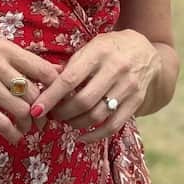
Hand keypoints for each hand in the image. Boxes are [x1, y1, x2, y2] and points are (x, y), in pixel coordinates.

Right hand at [0, 40, 59, 144]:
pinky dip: (14, 134)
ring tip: (27, 128)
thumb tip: (54, 73)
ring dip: (29, 125)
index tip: (56, 100)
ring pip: (22, 111)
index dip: (56, 89)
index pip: (44, 70)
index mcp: (4, 48)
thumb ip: (19, 61)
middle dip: (43, 112)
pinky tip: (14, 137)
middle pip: (35, 94)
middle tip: (42, 121)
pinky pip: (2, 124)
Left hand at [29, 29, 160, 142]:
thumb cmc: (110, 48)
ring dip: (76, 123)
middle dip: (62, 113)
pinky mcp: (136, 102)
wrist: (146, 51)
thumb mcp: (92, 46)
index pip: (70, 79)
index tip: (36, 109)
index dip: (51, 96)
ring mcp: (128, 87)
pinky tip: (82, 137)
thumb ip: (72, 64)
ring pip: (97, 115)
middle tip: (52, 115)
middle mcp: (115, 69)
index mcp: (99, 51)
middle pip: (83, 101)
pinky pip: (113, 125)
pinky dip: (95, 136)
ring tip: (66, 121)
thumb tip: (45, 85)